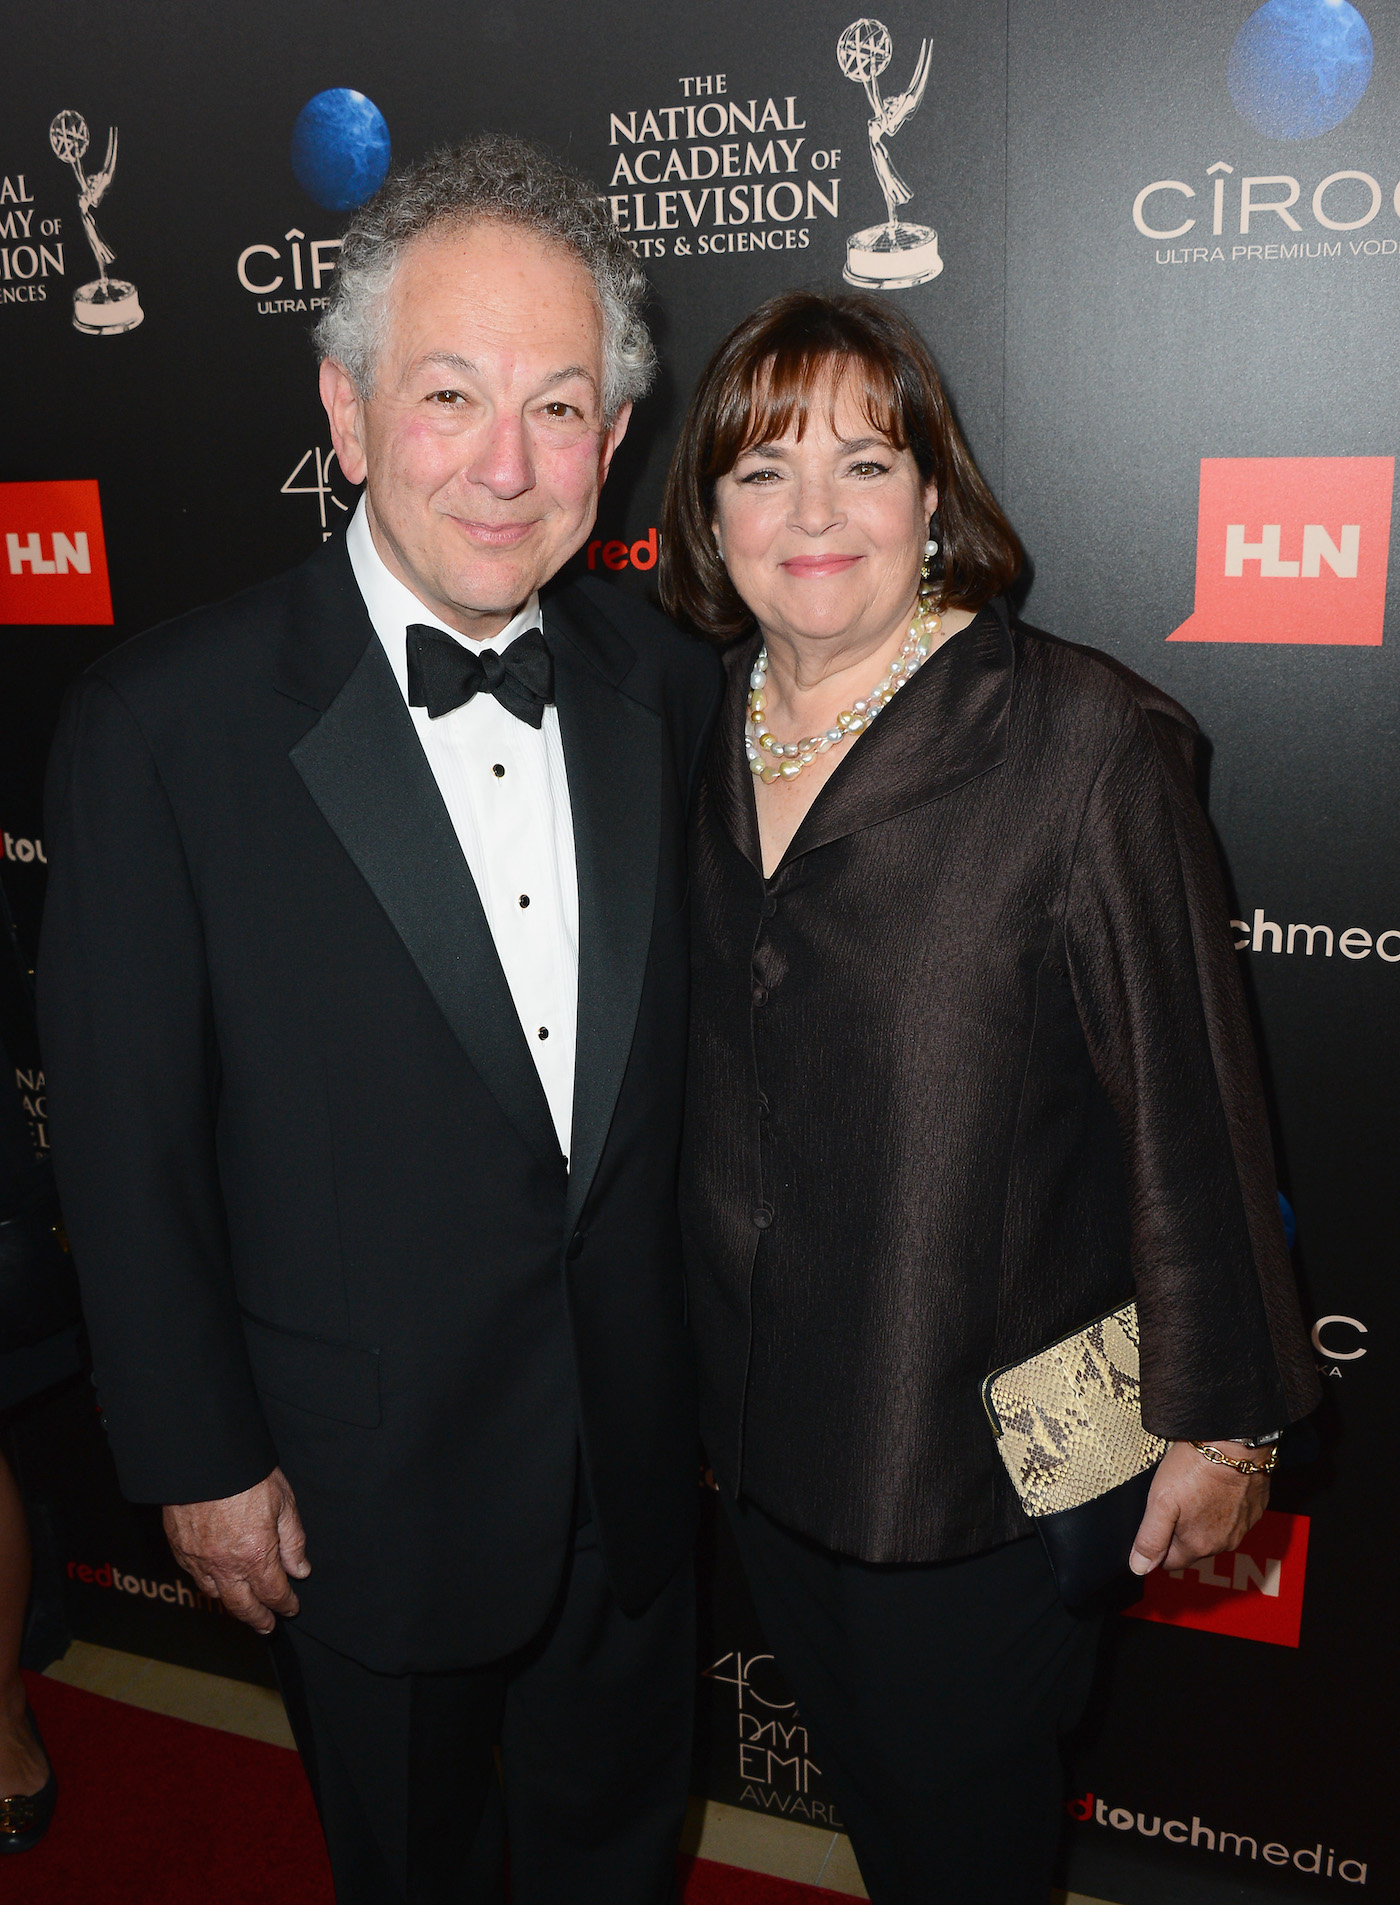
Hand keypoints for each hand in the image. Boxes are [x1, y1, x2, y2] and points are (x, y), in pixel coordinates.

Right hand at [163, 1467, 309, 1633]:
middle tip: (267, 1626)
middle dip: (258, 1619)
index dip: (284, 1604)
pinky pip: (196, 1578)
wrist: (202, 1458)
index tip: (291, 1608)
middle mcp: (225, 1565)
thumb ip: (293, 1540)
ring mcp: (199, 1560)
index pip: (273, 1592)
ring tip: (243, 1607)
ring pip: (216, 1595)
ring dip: (232, 1605)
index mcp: (255, 1554)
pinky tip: (215, 1583)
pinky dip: (208, 1586)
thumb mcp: (284, 1502)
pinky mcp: (180, 1550)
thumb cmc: (246, 1475)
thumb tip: (300, 1570)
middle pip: (243, 1606)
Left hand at [1128, 1440, 1268, 1576]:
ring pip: (1215, 1533)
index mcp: (1198, 1545)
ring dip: (1203, 1518)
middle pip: (1193, 1547)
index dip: (1159, 1545)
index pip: (1171, 1562)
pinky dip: (1224, 1507)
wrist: (1235, 1442)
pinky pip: (1235, 1517)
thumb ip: (1150, 1538)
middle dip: (1181, 1531)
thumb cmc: (1196, 1468)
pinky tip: (1215, 1486)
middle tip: (1174, 1500)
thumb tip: (1139, 1567)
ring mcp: (1243, 1527)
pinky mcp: (1256, 1509)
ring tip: (1194, 1489)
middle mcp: (1224, 1543)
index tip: (1156, 1522)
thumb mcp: (1161, 1501)